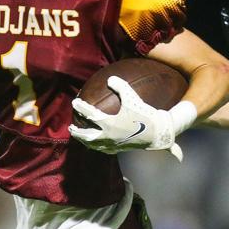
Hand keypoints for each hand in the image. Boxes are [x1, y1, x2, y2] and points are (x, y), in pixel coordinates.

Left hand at [69, 76, 183, 160]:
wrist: (157, 133)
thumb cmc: (144, 114)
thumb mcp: (132, 98)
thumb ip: (120, 86)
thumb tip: (110, 78)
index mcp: (109, 124)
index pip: (90, 115)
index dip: (81, 108)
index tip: (74, 102)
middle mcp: (108, 136)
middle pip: (87, 136)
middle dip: (77, 131)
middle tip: (71, 126)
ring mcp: (113, 144)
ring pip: (93, 145)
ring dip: (84, 141)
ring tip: (80, 137)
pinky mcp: (119, 149)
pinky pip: (103, 149)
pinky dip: (96, 146)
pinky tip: (95, 144)